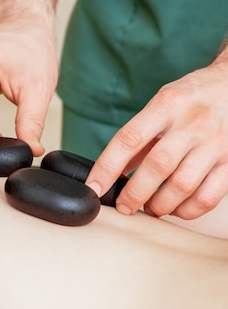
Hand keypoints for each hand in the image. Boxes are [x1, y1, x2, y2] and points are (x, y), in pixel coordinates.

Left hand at [86, 54, 227, 219]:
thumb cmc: (192, 98)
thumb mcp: (160, 106)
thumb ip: (138, 137)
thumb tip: (110, 173)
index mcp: (166, 105)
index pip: (129, 139)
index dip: (107, 167)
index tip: (93, 188)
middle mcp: (192, 123)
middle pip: (157, 166)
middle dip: (134, 194)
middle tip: (123, 206)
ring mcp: (215, 142)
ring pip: (183, 185)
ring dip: (160, 205)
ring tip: (149, 208)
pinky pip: (209, 196)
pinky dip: (187, 210)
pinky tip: (176, 208)